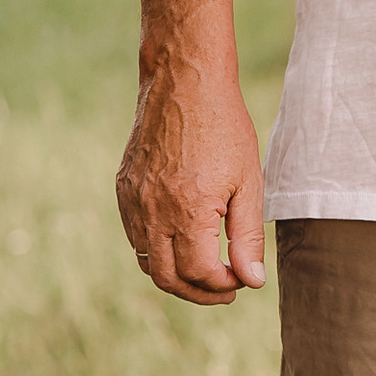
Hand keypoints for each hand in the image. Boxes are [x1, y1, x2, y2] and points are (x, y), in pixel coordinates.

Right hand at [116, 54, 266, 306]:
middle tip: (226, 290)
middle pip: (168, 278)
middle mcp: (152, 211)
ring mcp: (132, 201)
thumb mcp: (249, 182)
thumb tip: (252, 282)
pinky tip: (183, 241)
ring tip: (206, 270)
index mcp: (187, 210)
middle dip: (199, 292)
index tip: (242, 280)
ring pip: (146, 261)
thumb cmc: (224, 128)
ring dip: (176, 275)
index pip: (199, 273)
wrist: (183, 82)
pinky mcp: (123, 189)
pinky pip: (135, 236)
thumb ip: (248, 237)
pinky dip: (157, 250)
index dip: (223, 285)